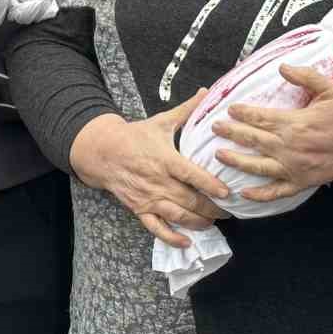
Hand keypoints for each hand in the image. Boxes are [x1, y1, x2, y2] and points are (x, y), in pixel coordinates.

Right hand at [68, 89, 230, 247]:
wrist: (102, 152)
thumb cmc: (135, 136)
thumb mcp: (160, 122)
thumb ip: (186, 110)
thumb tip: (207, 92)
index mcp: (164, 159)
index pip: (191, 174)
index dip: (210, 185)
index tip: (227, 193)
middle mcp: (157, 181)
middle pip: (189, 200)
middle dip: (212, 209)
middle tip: (229, 212)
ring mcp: (148, 197)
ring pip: (176, 216)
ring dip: (198, 222)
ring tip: (213, 222)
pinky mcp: (139, 209)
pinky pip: (156, 228)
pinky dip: (172, 238)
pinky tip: (187, 241)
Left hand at [210, 64, 332, 202]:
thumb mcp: (331, 89)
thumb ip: (306, 77)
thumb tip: (282, 66)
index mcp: (296, 123)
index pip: (261, 118)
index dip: (242, 113)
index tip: (229, 108)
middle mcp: (291, 147)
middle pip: (253, 140)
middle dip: (231, 133)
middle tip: (214, 128)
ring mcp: (295, 168)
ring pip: (258, 166)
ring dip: (237, 161)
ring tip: (219, 155)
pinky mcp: (302, 182)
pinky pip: (277, 191)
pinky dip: (260, 194)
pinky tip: (244, 192)